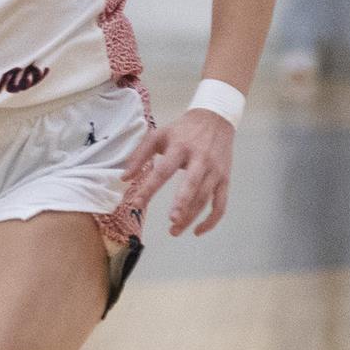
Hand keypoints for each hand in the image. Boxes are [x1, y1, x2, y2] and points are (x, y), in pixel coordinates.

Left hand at [122, 108, 234, 236]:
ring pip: (205, 198)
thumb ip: (140, 156)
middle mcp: (200, 159)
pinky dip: (212, 220)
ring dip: (191, 216)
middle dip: (183, 202)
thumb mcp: (159, 136)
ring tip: (174, 230)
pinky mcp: (225, 179)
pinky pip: (221, 204)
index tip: (135, 203)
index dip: (150, 188)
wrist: (216, 118)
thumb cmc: (183, 130)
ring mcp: (215, 170)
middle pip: (192, 184)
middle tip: (172, 220)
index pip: (163, 171)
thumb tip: (124, 178)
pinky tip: (197, 231)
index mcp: (180, 147)